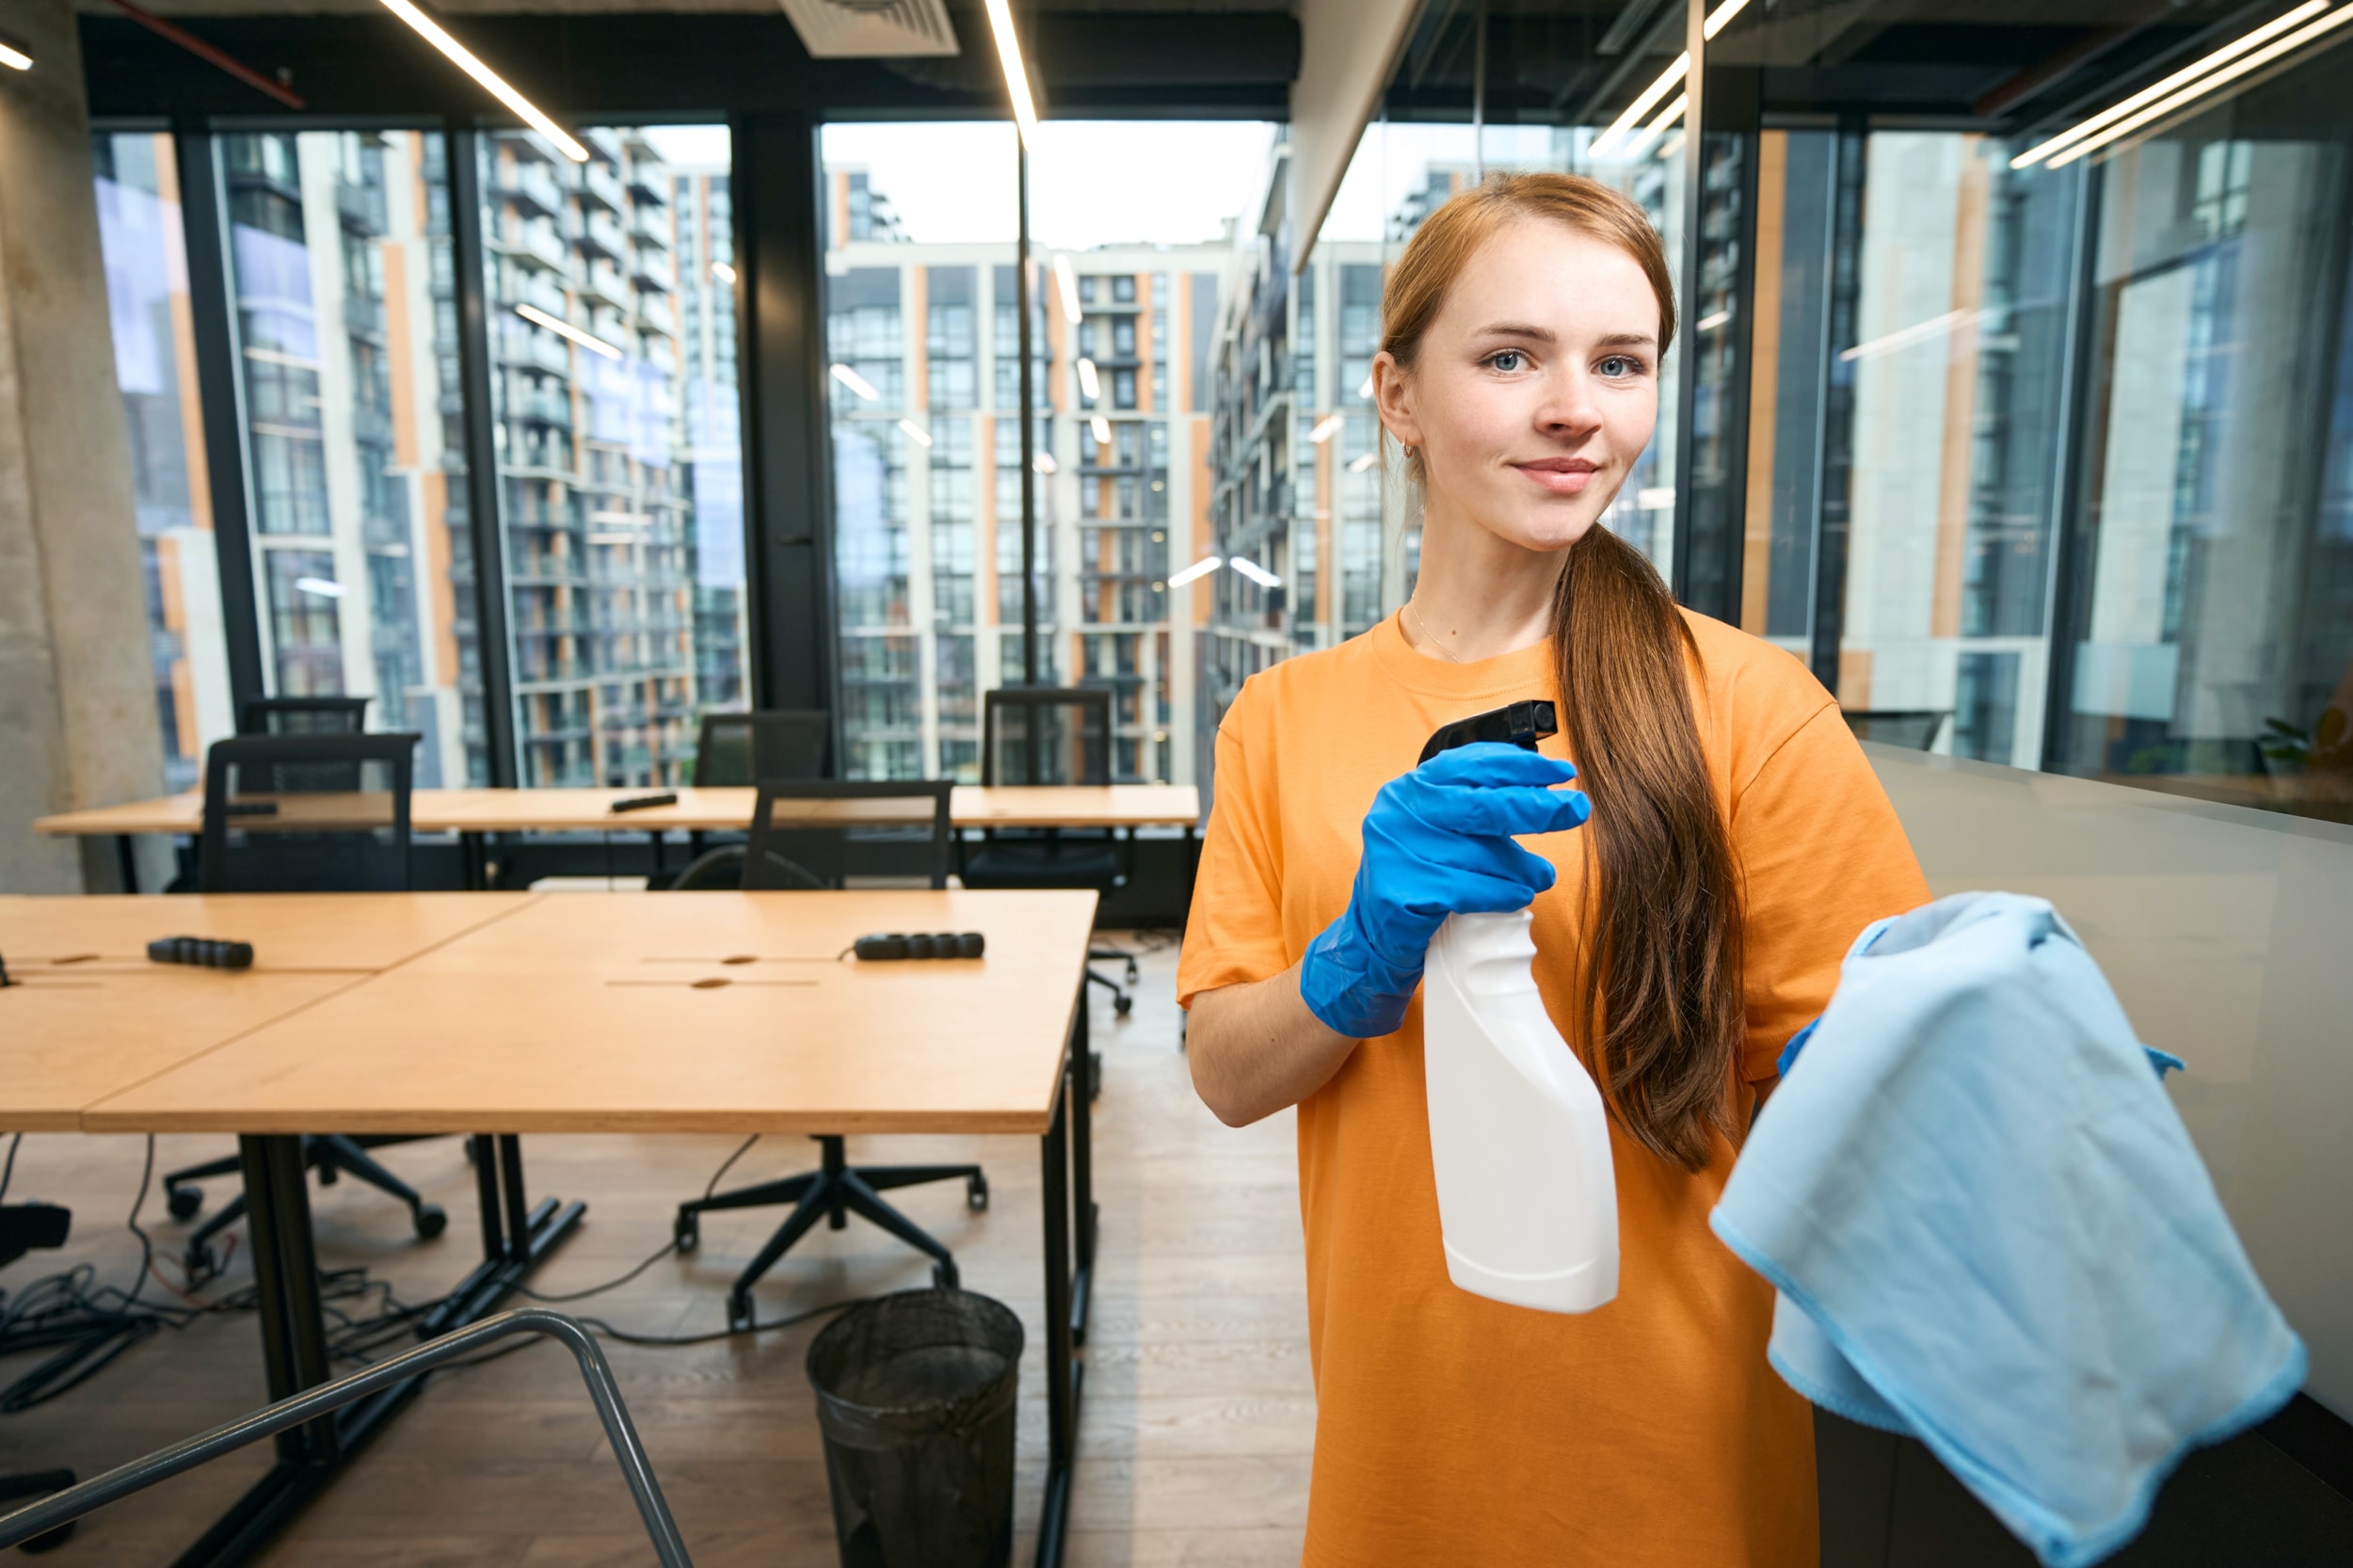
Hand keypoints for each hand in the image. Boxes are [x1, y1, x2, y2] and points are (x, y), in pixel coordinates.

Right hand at [1299, 742, 1590, 1038]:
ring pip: (1483, 854)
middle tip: (1575, 810)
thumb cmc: (1421, 878)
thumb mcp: (1440, 831)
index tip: (1562, 772)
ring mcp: (1398, 851)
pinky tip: (1517, 896)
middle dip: (1537, 806)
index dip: (1521, 766)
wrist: (1374, 936)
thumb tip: (1545, 795)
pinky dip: (1503, 893)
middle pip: (1483, 805)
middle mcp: (1400, 812)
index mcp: (1411, 788)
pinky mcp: (1403, 891)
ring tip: (1541, 876)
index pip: (1471, 764)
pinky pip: (1471, 890)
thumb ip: (1478, 807)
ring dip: (1523, 867)